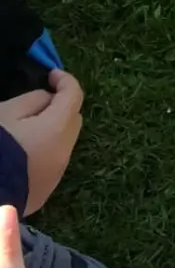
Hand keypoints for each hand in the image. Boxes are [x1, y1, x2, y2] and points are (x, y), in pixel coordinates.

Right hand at [0, 71, 83, 213]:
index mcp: (57, 128)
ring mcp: (56, 175)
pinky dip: (43, 151)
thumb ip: (33, 100)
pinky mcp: (44, 192)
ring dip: (52, 131)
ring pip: (62, 144)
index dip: (65, 80)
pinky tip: (21, 153)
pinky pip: (50, 163)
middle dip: (61, 106)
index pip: (74, 95)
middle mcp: (64, 152)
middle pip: (73, 121)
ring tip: (25, 129)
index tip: (50, 74)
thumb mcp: (6, 112)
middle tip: (37, 103)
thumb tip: (47, 102)